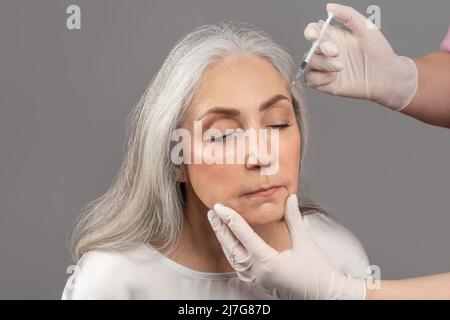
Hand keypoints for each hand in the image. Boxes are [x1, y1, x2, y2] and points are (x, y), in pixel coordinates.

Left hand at [207, 193, 365, 299]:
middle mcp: (258, 272)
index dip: (230, 219)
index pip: (243, 235)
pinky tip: (229, 242)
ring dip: (223, 239)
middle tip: (212, 212)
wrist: (324, 295)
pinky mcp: (257, 282)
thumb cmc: (317, 271)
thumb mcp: (305, 242)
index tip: (219, 206)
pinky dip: (230, 251)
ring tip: (217, 223)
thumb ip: (294, 218)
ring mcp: (256, 279)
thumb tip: (290, 197)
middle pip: (231, 247)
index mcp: (268, 261)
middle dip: (220, 228)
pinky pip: (237, 266)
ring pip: (232, 257)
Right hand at [302, 3, 417, 110]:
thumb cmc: (379, 51)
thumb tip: (329, 6)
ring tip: (341, 66)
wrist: (386, 76)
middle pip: (310, 47)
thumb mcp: (366, 28)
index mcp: (334, 37)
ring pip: (309, 63)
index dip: (310, 32)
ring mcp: (325, 68)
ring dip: (322, 64)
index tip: (314, 35)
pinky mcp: (325, 83)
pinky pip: (310, 79)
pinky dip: (318, 78)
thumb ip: (348, 15)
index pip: (313, 31)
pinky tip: (332, 78)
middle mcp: (327, 52)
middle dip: (321, 48)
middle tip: (337, 51)